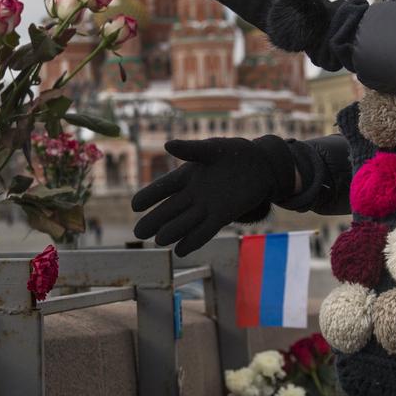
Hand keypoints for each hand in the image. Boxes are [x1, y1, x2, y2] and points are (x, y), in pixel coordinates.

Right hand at [131, 135, 295, 255]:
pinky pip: (205, 231)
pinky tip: (180, 251)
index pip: (163, 187)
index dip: (149, 196)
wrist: (261, 167)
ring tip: (159, 241)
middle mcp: (193, 194)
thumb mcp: (212, 148)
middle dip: (155, 220)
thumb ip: (191, 149)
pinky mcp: (222, 216)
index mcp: (186, 175)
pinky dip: (193, 241)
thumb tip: (167, 145)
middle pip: (170, 209)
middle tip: (139, 232)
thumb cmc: (233, 153)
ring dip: (173, 232)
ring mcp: (207, 207)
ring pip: (185, 222)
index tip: (134, 206)